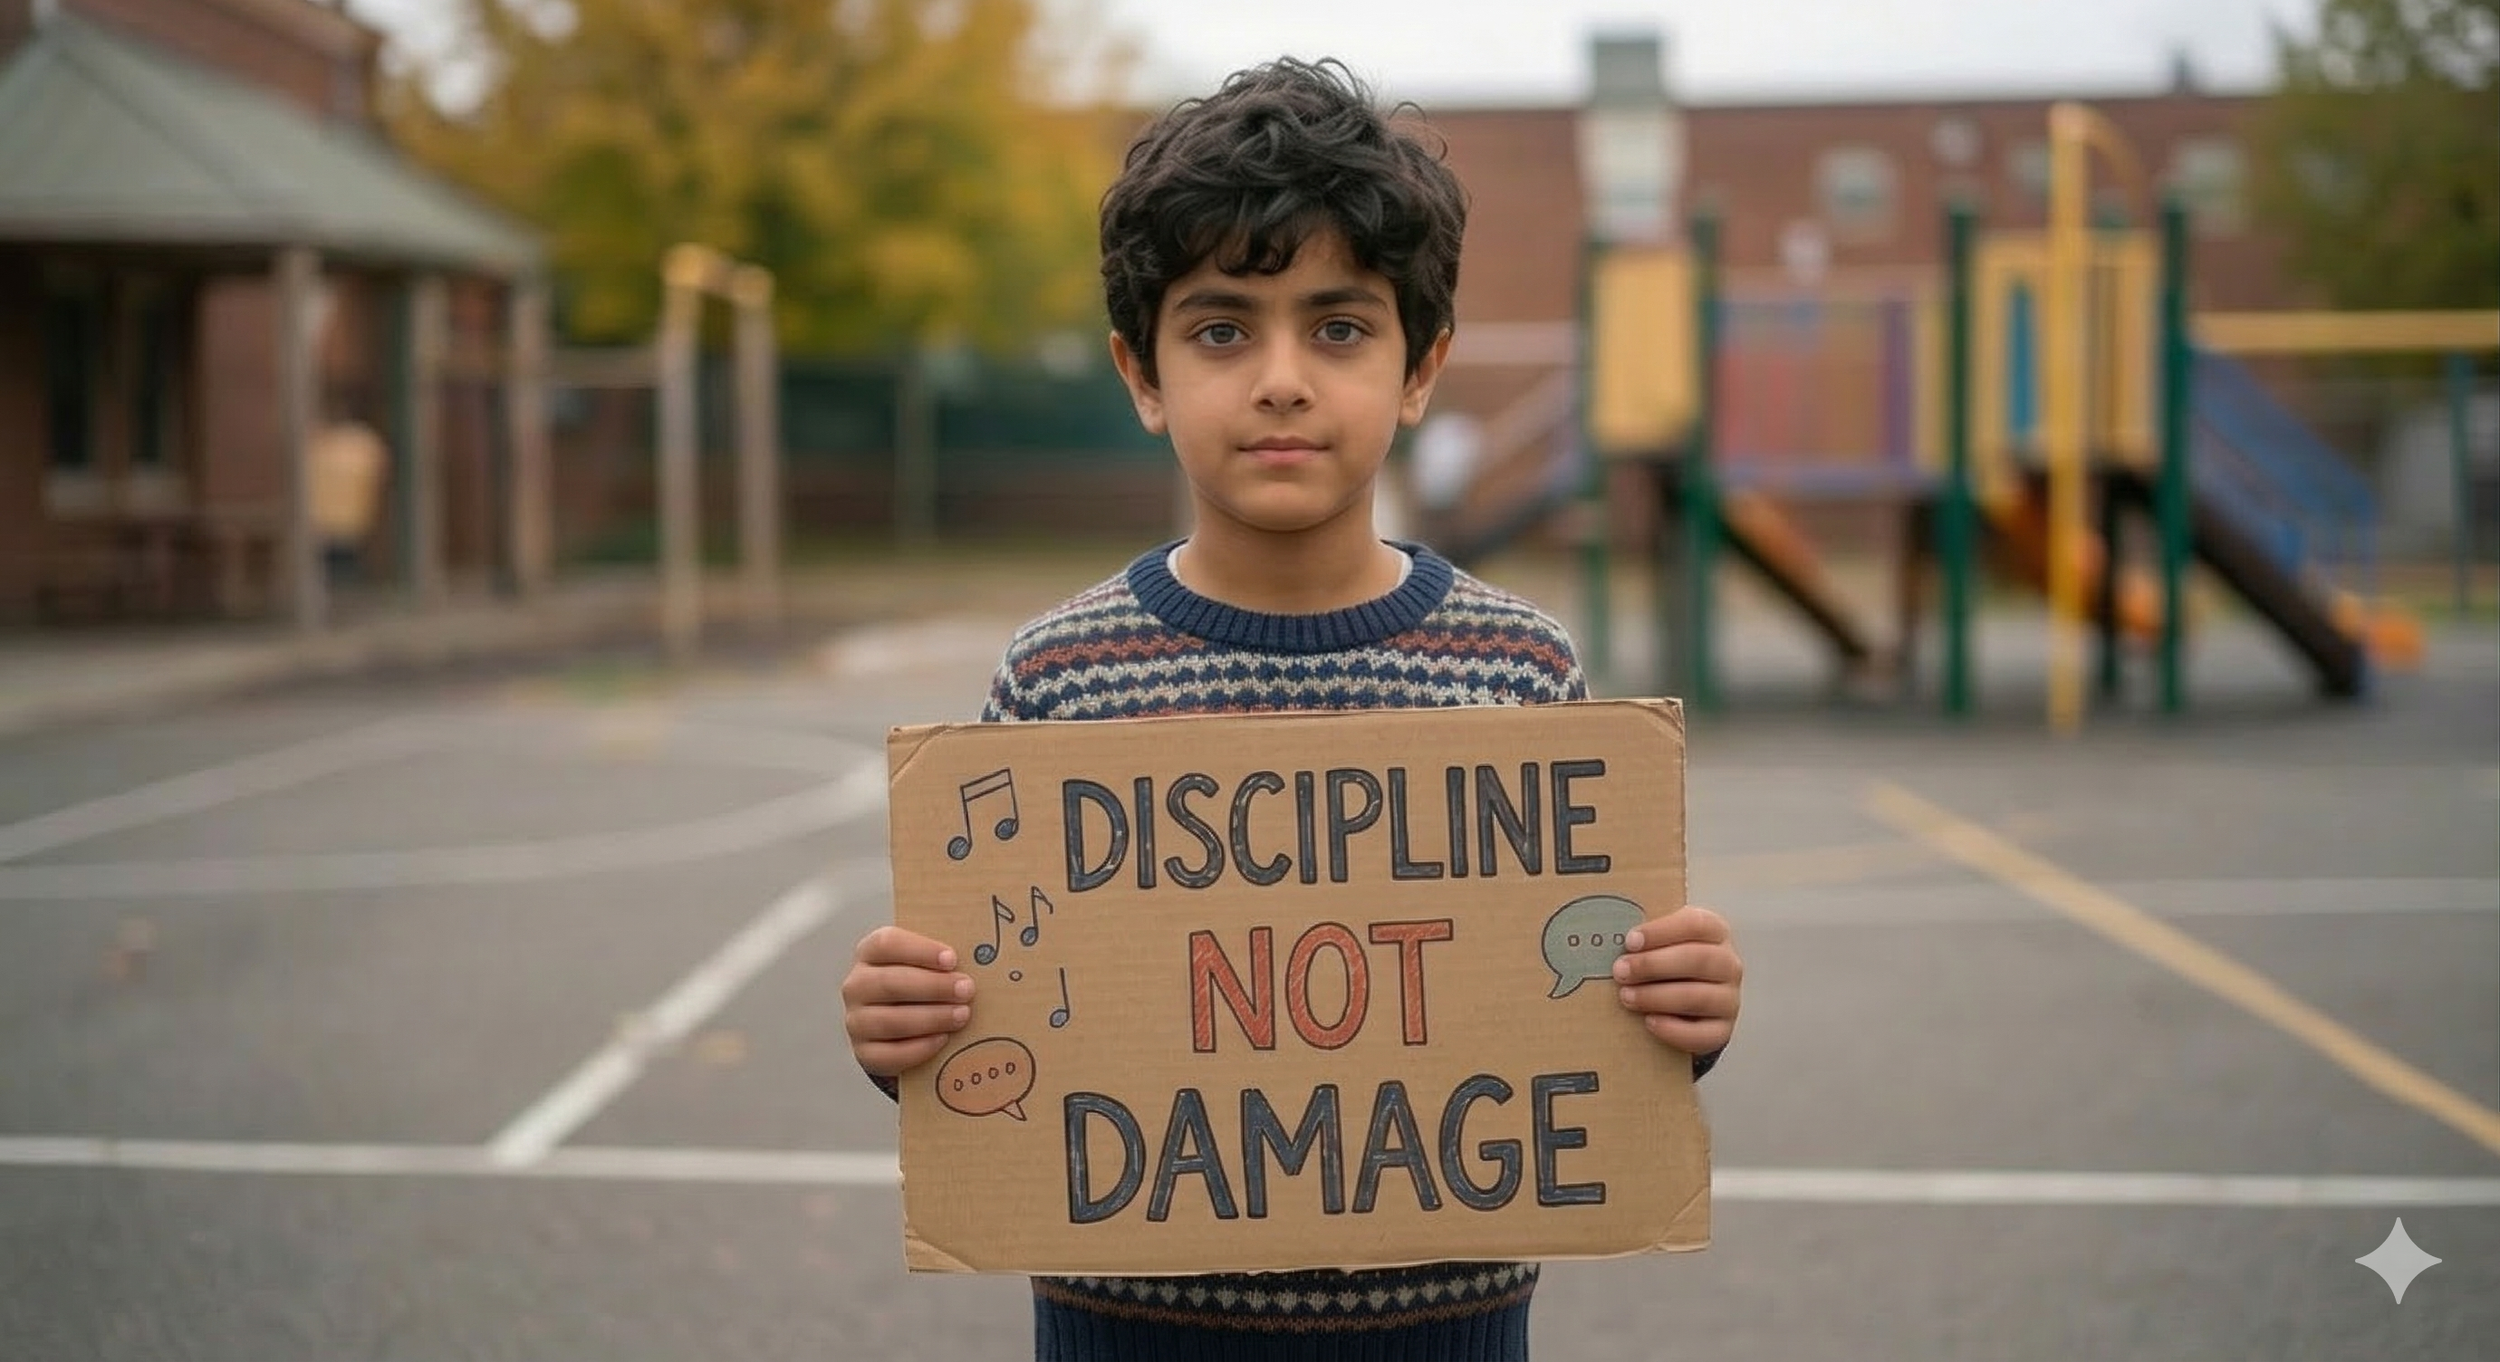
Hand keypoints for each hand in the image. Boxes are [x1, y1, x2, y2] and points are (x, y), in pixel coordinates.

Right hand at [842, 926, 972, 1077]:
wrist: (895, 1025)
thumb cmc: (916, 986)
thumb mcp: (924, 964)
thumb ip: (941, 959)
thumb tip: (979, 958)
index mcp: (870, 953)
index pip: (887, 944)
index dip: (920, 950)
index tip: (952, 959)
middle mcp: (857, 985)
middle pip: (890, 983)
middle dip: (933, 987)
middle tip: (967, 989)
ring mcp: (856, 1021)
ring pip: (890, 1021)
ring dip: (931, 1018)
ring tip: (962, 1015)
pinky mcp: (864, 1053)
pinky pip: (890, 1054)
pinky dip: (919, 1048)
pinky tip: (943, 1040)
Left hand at [1611, 905, 1740, 1056]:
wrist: (1686, 1006)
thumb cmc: (1669, 966)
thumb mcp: (1662, 943)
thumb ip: (1646, 938)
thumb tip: (1610, 937)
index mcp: (1714, 932)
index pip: (1696, 925)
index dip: (1662, 931)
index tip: (1630, 941)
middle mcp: (1728, 964)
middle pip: (1698, 959)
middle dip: (1654, 965)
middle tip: (1621, 971)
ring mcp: (1728, 999)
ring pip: (1699, 996)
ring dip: (1657, 997)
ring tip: (1627, 997)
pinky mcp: (1722, 1030)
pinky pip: (1702, 1034)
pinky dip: (1673, 1030)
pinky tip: (1649, 1023)